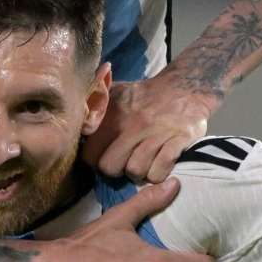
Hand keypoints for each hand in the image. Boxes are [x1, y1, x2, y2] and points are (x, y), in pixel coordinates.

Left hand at [82, 73, 215, 183]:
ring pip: (135, 171)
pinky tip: (158, 164)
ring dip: (138, 172)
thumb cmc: (144, 94)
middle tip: (124, 162)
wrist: (185, 86)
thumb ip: (93, 102)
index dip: (95, 159)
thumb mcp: (115, 91)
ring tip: (143, 162)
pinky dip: (157, 174)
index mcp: (114, 115)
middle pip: (110, 167)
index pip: (90, 153)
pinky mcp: (178, 140)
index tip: (103, 156)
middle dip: (116, 170)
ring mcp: (157, 133)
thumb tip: (75, 117)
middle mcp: (133, 125)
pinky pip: (159, 171)